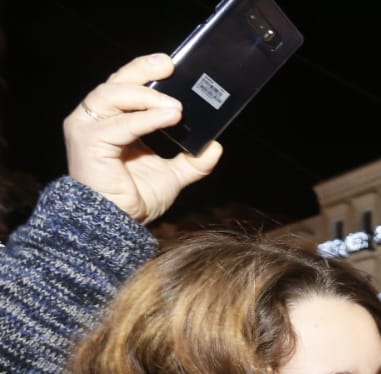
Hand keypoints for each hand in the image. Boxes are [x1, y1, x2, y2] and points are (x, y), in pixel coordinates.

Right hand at [64, 54, 223, 223]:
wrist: (115, 223)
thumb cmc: (134, 198)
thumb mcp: (172, 176)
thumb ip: (192, 160)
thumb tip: (216, 146)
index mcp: (112, 120)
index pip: (126, 86)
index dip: (146, 73)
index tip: (171, 66)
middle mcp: (95, 118)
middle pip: (117, 82)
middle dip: (143, 71)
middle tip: (169, 66)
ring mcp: (87, 127)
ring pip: (112, 95)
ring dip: (147, 96)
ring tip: (176, 106)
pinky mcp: (88, 141)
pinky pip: (120, 124)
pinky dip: (145, 118)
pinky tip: (168, 117)